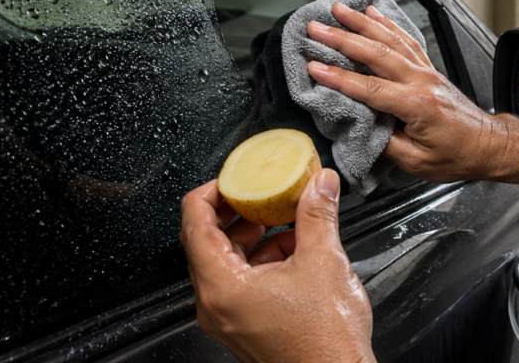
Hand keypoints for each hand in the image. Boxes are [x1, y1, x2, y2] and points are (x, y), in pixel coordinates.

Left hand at [179, 170, 374, 362]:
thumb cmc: (324, 342)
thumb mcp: (324, 261)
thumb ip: (318, 214)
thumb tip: (320, 183)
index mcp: (222, 286)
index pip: (194, 222)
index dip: (211, 191)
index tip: (231, 177)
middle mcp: (216, 305)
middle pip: (207, 241)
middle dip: (237, 211)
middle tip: (261, 191)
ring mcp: (229, 318)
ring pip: (227, 262)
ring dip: (253, 235)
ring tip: (285, 218)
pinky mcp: (246, 326)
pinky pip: (242, 282)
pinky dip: (262, 259)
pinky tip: (294, 248)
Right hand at [305, 3, 507, 182]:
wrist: (486, 145)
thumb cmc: (456, 155)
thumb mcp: (416, 161)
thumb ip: (385, 143)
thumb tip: (358, 126)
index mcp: (417, 105)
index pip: (370, 88)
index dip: (339, 78)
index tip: (315, 67)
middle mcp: (422, 81)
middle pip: (376, 53)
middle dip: (343, 37)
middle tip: (317, 28)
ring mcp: (426, 72)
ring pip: (390, 39)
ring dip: (362, 22)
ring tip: (339, 10)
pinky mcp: (428, 69)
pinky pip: (405, 40)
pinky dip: (387, 23)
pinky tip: (373, 13)